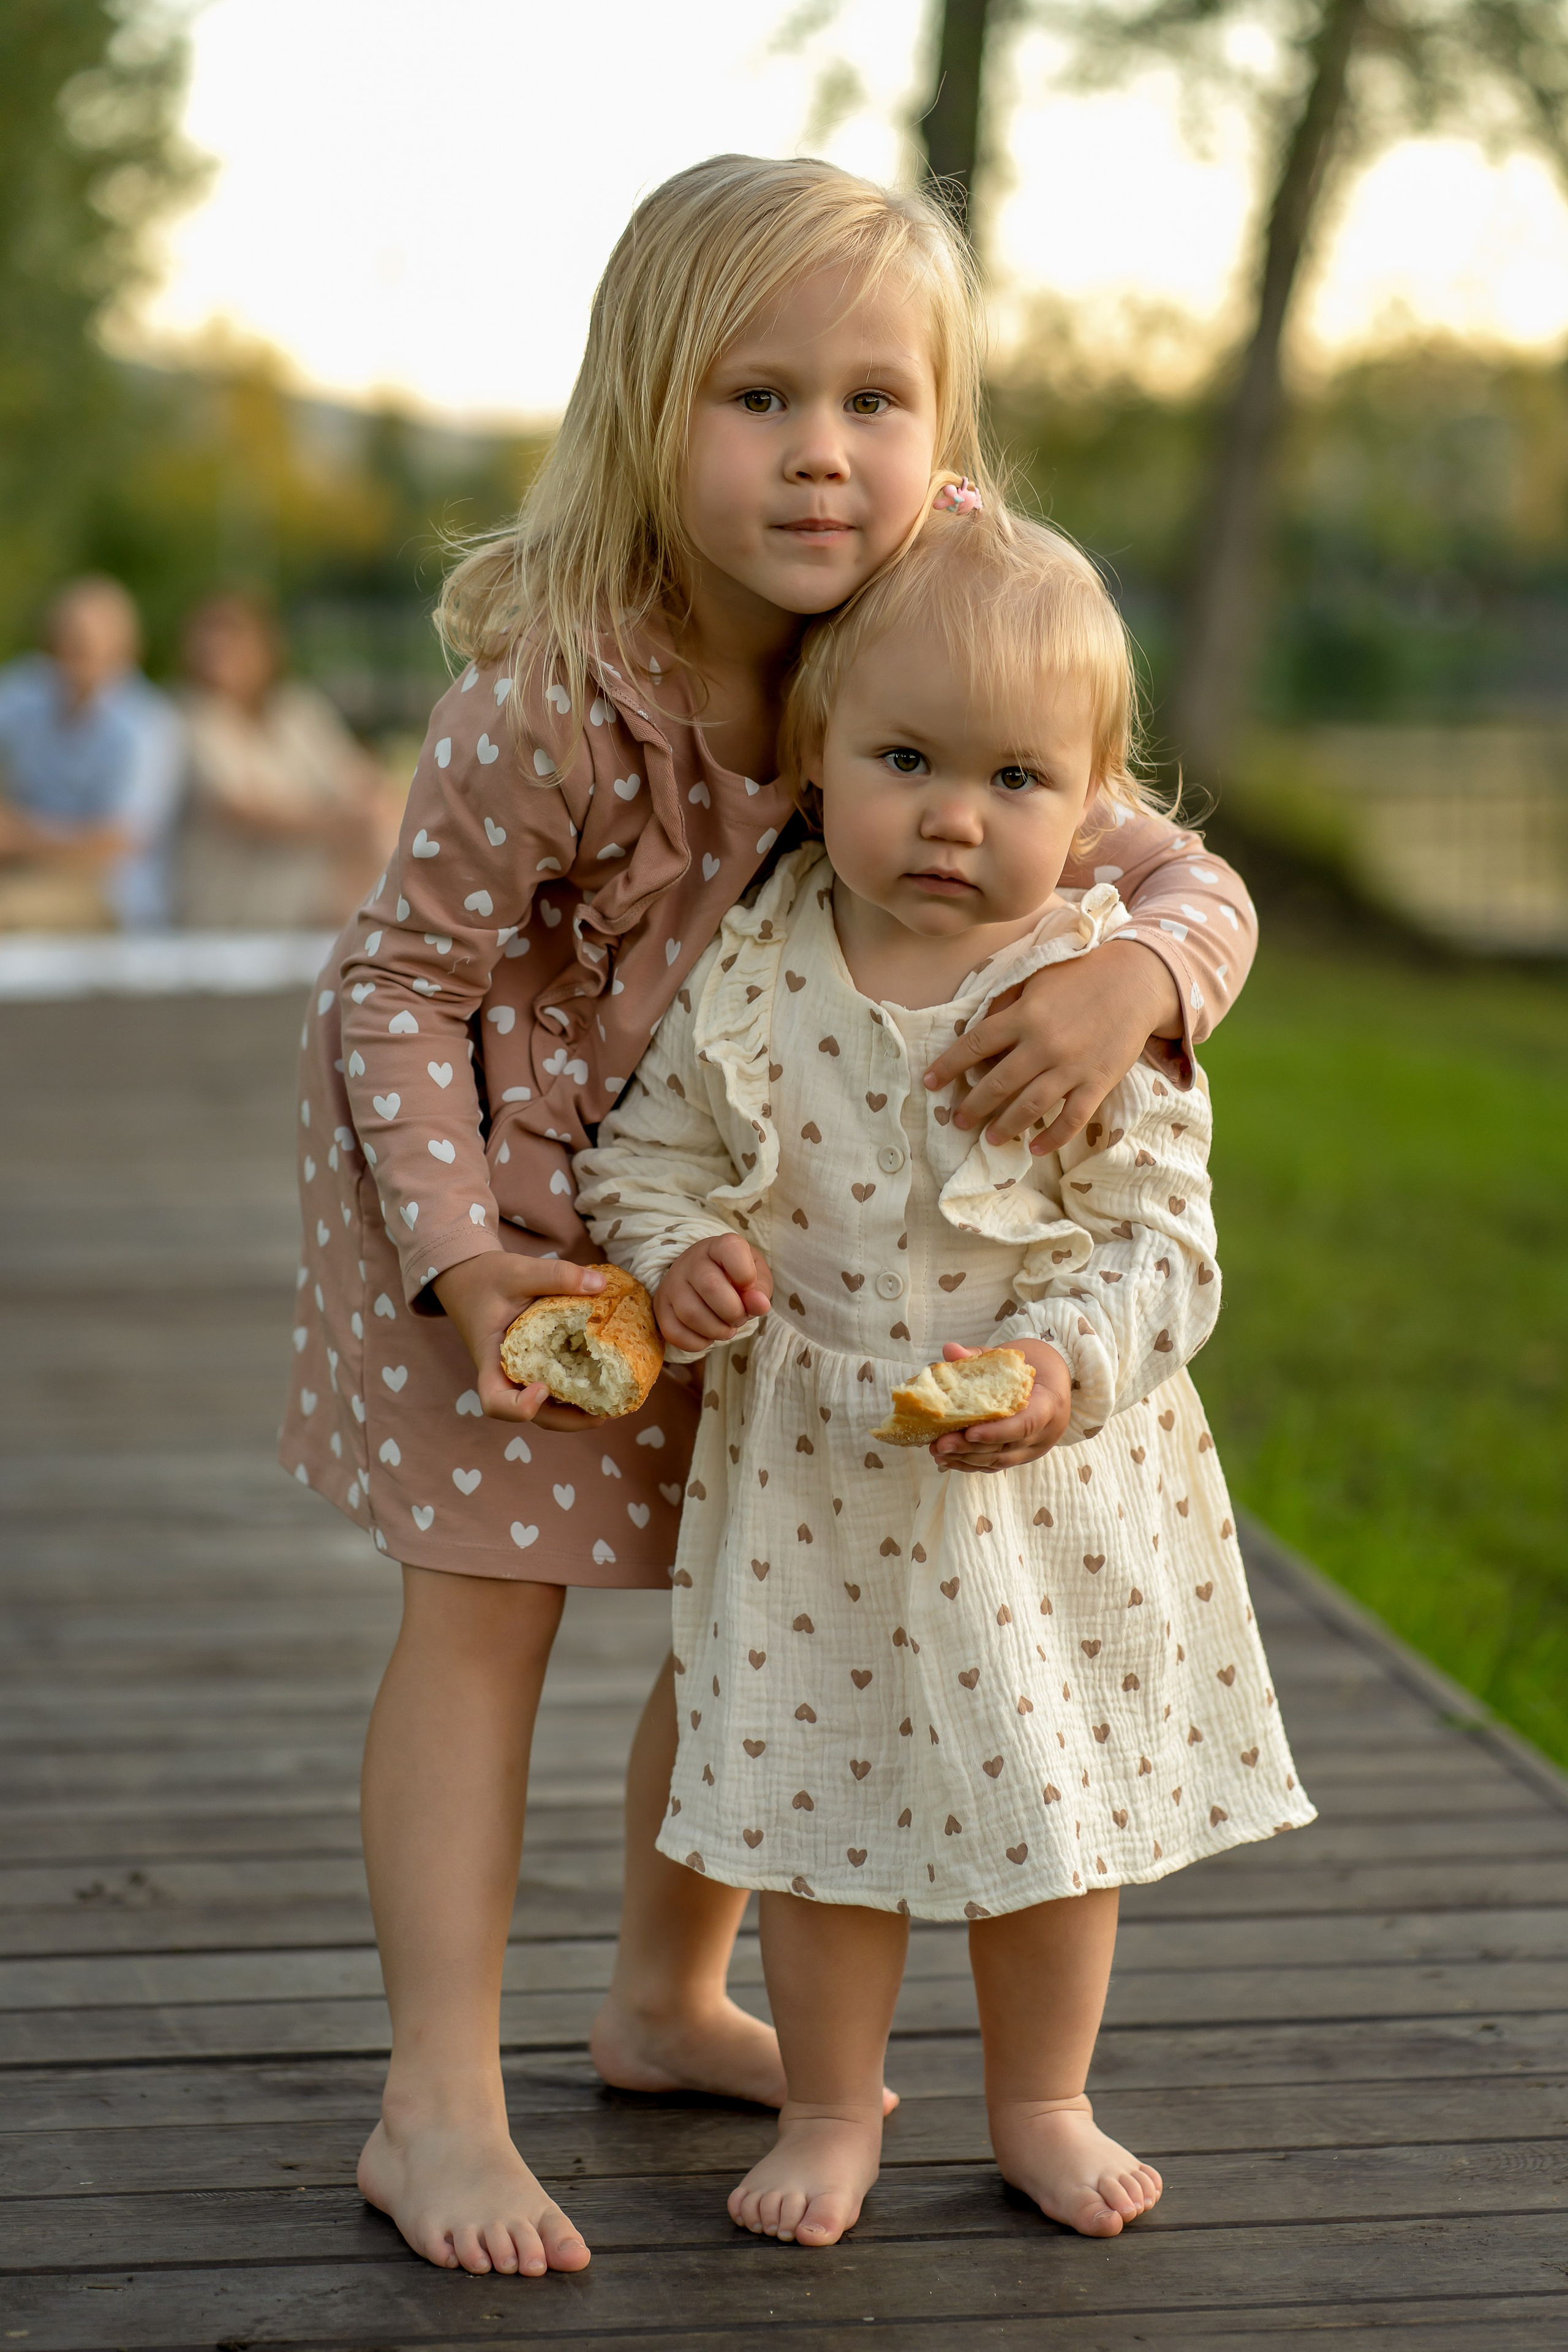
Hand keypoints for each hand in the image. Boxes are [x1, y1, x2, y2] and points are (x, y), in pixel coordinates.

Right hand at [433, 1252, 607, 1428]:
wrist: (471, 1279)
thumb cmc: (488, 1277)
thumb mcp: (518, 1271)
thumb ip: (555, 1275)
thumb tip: (600, 1284)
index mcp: (492, 1358)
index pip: (495, 1401)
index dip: (519, 1407)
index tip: (543, 1389)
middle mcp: (506, 1375)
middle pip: (531, 1415)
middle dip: (567, 1421)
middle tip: (603, 1413)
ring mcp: (523, 1374)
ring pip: (548, 1408)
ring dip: (578, 1412)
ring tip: (613, 1403)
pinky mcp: (538, 1366)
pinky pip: (557, 1387)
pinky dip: (580, 1391)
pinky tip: (608, 1380)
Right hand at [655, 1235, 772, 1353]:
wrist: (703, 1279)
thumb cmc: (735, 1277)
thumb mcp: (756, 1277)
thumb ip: (760, 1290)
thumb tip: (759, 1305)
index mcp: (718, 1247)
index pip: (730, 1249)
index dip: (746, 1274)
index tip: (749, 1287)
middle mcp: (689, 1261)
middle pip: (710, 1287)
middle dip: (733, 1312)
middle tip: (739, 1317)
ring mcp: (671, 1284)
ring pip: (691, 1314)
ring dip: (717, 1331)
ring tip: (726, 1328)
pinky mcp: (660, 1308)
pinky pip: (675, 1333)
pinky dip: (698, 1342)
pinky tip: (708, 1335)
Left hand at [922, 941, 1180, 1155]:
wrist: (1136, 981)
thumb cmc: (1081, 977)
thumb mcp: (1036, 979)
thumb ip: (1006, 1003)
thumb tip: (978, 1028)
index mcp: (1024, 1016)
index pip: (975, 1045)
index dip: (948, 1066)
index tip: (929, 1082)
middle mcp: (1043, 1044)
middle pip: (998, 1084)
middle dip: (973, 1106)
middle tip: (958, 1121)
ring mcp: (1071, 1067)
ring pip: (1029, 1107)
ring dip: (1005, 1127)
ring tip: (990, 1139)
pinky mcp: (1097, 1082)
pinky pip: (1071, 1119)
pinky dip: (1052, 1138)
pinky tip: (1035, 1149)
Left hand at [929, 1339, 1072, 1473]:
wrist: (1053, 1377)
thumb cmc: (1033, 1363)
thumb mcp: (1011, 1356)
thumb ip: (980, 1355)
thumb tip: (949, 1350)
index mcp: (1050, 1404)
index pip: (1026, 1424)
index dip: (997, 1431)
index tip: (969, 1433)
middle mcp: (1046, 1432)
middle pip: (1007, 1447)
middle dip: (970, 1448)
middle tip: (939, 1444)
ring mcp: (1035, 1448)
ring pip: (1000, 1460)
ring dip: (966, 1458)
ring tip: (937, 1451)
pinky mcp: (1022, 1455)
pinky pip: (997, 1464)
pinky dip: (971, 1463)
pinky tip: (948, 1459)